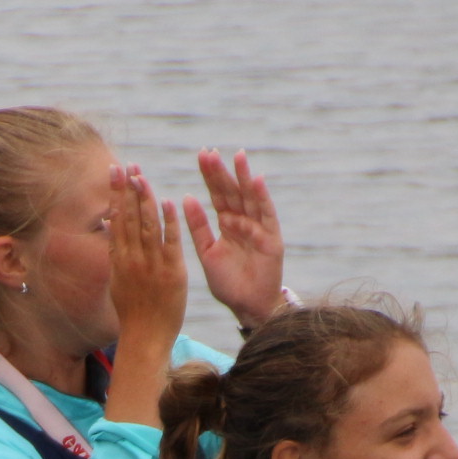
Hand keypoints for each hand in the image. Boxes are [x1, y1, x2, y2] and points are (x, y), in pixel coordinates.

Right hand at [104, 164, 187, 425]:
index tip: (116, 172)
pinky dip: (168, 222)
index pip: (117, 219)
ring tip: (143, 177)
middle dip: (127, 190)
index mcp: (119, 260)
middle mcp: (132, 260)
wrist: (145, 338)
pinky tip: (167, 202)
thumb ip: (118, 256)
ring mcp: (151, 266)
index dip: (117, 194)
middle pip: (128, 218)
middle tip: (127, 165)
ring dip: (145, 199)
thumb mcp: (119, 281)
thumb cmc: (133, 313)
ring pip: (147, 226)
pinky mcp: (171, 273)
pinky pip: (169, 243)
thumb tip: (113, 233)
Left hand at [183, 149, 285, 330]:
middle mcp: (243, 221)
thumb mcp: (207, 252)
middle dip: (222, 172)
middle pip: (232, 192)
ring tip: (237, 156)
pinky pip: (266, 215)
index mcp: (227, 223)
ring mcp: (259, 228)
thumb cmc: (228, 282)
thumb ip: (198, 227)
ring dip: (244, 177)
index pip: (217, 195)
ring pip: (250, 198)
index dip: (210, 176)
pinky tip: (256, 180)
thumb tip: (185, 197)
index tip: (201, 156)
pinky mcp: (272, 239)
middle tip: (210, 152)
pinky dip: (262, 198)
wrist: (247, 306)